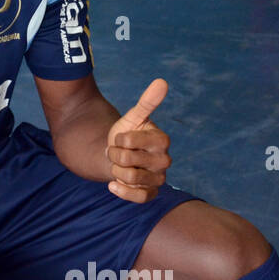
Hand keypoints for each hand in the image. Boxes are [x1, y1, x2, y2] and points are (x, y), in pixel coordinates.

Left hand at [106, 78, 171, 202]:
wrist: (118, 155)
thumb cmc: (126, 134)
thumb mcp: (133, 117)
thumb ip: (147, 102)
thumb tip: (161, 81)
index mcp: (162, 140)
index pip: (130, 141)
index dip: (118, 139)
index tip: (121, 138)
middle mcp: (165, 160)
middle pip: (127, 160)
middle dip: (115, 155)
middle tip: (118, 153)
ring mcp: (159, 178)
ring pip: (131, 178)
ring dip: (116, 171)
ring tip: (119, 166)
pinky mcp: (151, 193)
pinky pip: (140, 198)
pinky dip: (123, 191)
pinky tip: (113, 183)